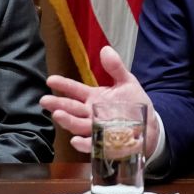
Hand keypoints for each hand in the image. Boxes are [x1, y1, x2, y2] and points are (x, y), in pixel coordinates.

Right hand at [41, 46, 158, 155]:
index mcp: (94, 97)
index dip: (63, 85)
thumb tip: (105, 49)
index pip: (74, 90)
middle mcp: (90, 113)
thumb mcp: (127, 82)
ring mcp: (95, 128)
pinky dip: (83, 143)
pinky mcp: (103, 142)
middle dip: (57, 104)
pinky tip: (76, 140)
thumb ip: (115, 68)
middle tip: (45, 101)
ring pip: (77, 125)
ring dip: (67, 121)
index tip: (51, 80)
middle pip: (71, 108)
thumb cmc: (134, 103)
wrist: (149, 125)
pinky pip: (91, 144)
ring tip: (58, 115)